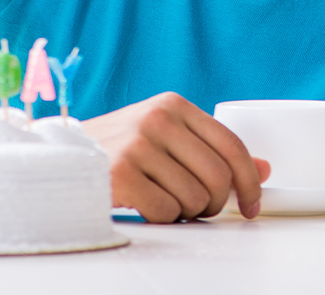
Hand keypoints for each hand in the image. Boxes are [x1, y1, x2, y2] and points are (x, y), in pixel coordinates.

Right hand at [81, 93, 270, 221]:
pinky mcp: (120, 173)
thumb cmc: (117, 151)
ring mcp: (136, 144)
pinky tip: (145, 205)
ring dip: (185, 212)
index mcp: (173, 105)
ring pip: (194, 198)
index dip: (249, 181)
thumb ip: (211, 150)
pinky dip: (161, 218)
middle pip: (218, 176)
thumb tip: (264, 168)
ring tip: (164, 201)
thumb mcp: (165, 139)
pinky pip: (166, 212)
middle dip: (215, 203)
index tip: (251, 205)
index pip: (231, 145)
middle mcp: (157, 119)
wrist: (60, 158)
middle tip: (199, 209)